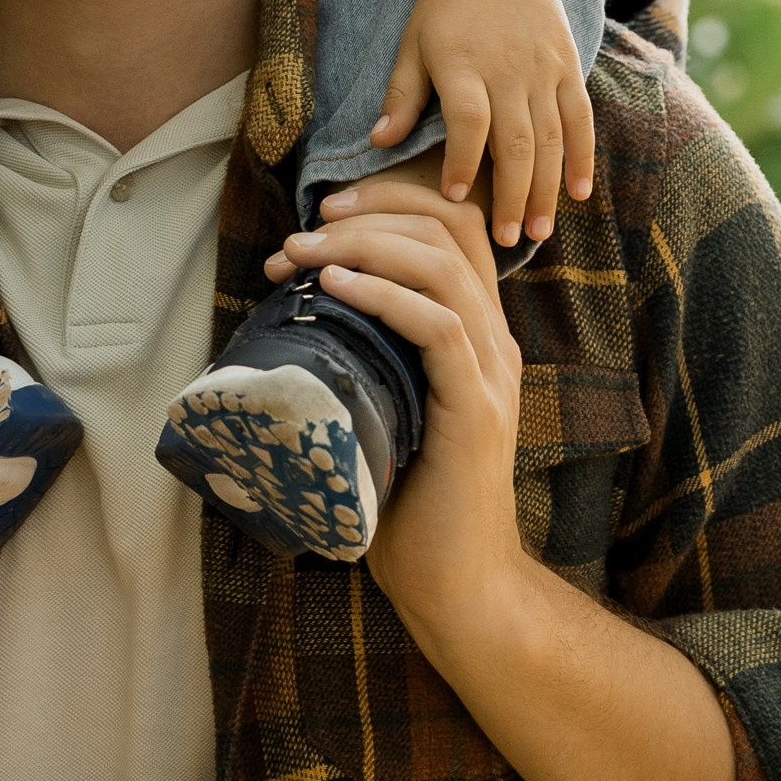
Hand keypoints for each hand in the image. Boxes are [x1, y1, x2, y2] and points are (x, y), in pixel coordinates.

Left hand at [266, 178, 528, 651]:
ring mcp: (490, 374)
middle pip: (449, 229)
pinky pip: (438, 328)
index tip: (324, 207)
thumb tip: (288, 300)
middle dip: (369, 212)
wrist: (453, 581)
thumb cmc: (402, 496)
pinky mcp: (477, 410)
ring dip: (365, 246)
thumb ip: (361, 349)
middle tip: (303, 227)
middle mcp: (493, 341)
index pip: (452, 226)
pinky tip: (335, 287)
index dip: (392, 198)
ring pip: (443, 267)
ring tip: (304, 252)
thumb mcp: (378, 400)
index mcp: (474, 332)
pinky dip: (383, 295)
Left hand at [370, 0, 593, 248]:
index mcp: (462, 63)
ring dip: (547, 189)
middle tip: (507, 240)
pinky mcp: (567, 67)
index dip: (463, 163)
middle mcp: (507, 69)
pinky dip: (583, 157)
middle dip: (512, 195)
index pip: (468, 122)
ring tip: (538, 232)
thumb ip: (402, 93)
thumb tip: (379, 142)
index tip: (456, 199)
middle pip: (515, 141)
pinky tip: (579, 193)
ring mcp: (543, 69)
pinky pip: (580, 119)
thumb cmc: (447, 2)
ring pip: (550, 138)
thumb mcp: (413, 40)